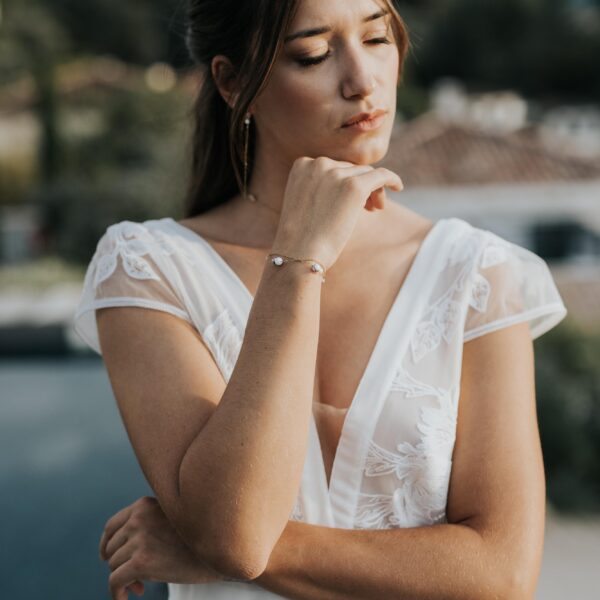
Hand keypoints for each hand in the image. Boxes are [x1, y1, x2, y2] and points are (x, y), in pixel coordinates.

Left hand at [99, 496, 224, 598]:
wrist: (222, 549)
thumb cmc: (200, 537)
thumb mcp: (172, 517)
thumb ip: (149, 522)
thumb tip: (117, 549)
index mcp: (145, 505)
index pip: (112, 525)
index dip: (108, 545)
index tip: (110, 559)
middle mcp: (139, 518)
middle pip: (112, 547)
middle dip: (119, 564)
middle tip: (136, 578)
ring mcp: (140, 539)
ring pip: (114, 565)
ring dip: (124, 579)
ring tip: (141, 585)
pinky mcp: (141, 561)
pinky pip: (115, 581)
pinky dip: (117, 593)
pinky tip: (126, 599)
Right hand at [273, 156, 403, 270]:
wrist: (299, 254)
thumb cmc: (301, 237)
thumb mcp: (305, 203)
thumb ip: (321, 188)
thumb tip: (352, 184)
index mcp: (302, 165)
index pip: (334, 167)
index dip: (345, 182)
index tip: (351, 201)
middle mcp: (318, 163)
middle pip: (351, 169)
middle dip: (361, 187)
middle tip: (368, 209)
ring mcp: (336, 173)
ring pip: (366, 174)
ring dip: (373, 190)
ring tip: (374, 209)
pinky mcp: (354, 186)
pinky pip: (381, 175)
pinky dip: (392, 179)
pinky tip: (398, 187)